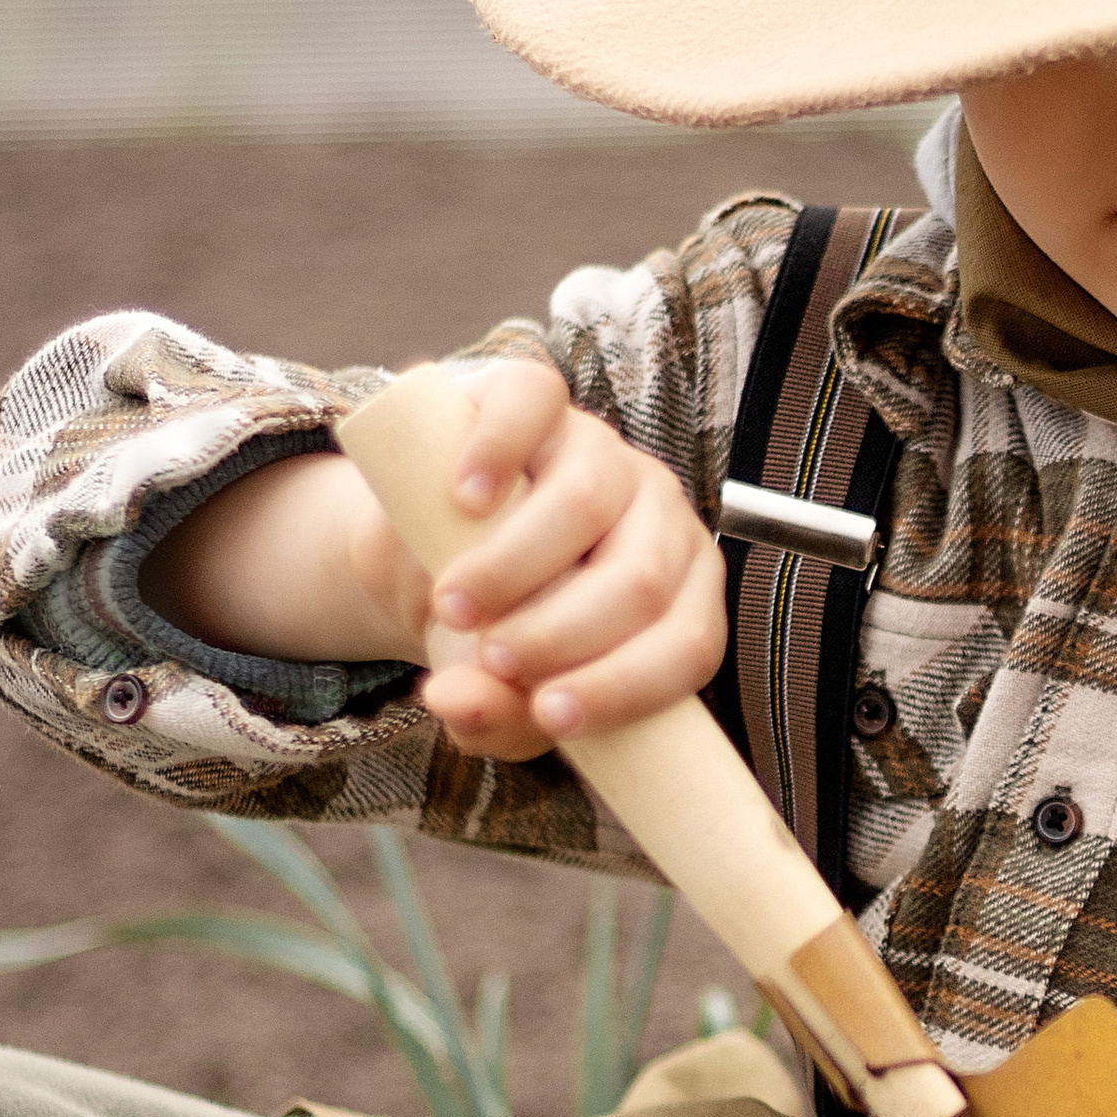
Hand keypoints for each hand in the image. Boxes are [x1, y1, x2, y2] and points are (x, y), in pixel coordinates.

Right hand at [399, 359, 729, 762]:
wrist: (428, 548)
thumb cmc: (493, 627)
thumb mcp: (497, 690)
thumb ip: (493, 715)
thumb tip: (460, 705)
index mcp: (679, 592)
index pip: (689, 642)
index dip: (626, 686)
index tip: (550, 716)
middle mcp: (658, 516)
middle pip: (640, 580)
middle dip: (562, 634)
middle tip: (494, 659)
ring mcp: (603, 449)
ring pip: (589, 501)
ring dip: (516, 566)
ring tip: (455, 604)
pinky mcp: (539, 400)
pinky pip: (535, 405)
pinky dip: (498, 452)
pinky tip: (465, 498)